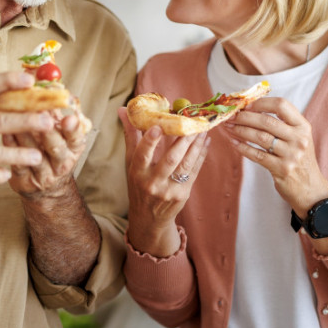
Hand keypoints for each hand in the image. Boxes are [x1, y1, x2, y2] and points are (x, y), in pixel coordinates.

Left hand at [5, 108, 93, 198]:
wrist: (45, 186)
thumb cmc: (50, 149)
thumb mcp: (59, 132)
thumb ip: (55, 110)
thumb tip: (45, 81)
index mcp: (74, 147)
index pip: (77, 138)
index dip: (73, 129)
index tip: (69, 118)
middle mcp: (62, 162)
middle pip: (56, 147)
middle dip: (46, 131)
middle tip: (37, 114)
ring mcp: (45, 174)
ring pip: (35, 155)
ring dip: (25, 136)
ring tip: (16, 119)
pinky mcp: (26, 180)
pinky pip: (18, 164)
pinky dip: (12, 147)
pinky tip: (5, 134)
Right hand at [118, 106, 211, 256]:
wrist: (149, 218)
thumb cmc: (138, 185)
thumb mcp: (131, 164)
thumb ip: (130, 136)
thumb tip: (123, 109)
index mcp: (136, 173)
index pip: (141, 155)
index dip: (149, 141)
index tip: (158, 126)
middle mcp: (152, 183)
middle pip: (169, 159)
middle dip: (182, 140)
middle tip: (191, 122)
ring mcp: (169, 190)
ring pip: (185, 164)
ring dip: (196, 145)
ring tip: (202, 129)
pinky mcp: (183, 194)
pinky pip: (194, 171)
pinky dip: (200, 155)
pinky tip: (205, 142)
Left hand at [226, 96, 327, 213]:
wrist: (310, 188)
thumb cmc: (300, 159)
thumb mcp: (299, 138)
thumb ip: (282, 124)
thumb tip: (251, 109)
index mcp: (303, 126)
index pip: (281, 105)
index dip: (261, 103)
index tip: (246, 105)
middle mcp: (299, 139)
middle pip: (267, 121)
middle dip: (245, 117)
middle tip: (231, 116)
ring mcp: (291, 155)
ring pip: (260, 137)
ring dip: (241, 130)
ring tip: (229, 127)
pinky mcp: (282, 169)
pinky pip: (257, 155)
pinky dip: (243, 147)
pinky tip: (234, 142)